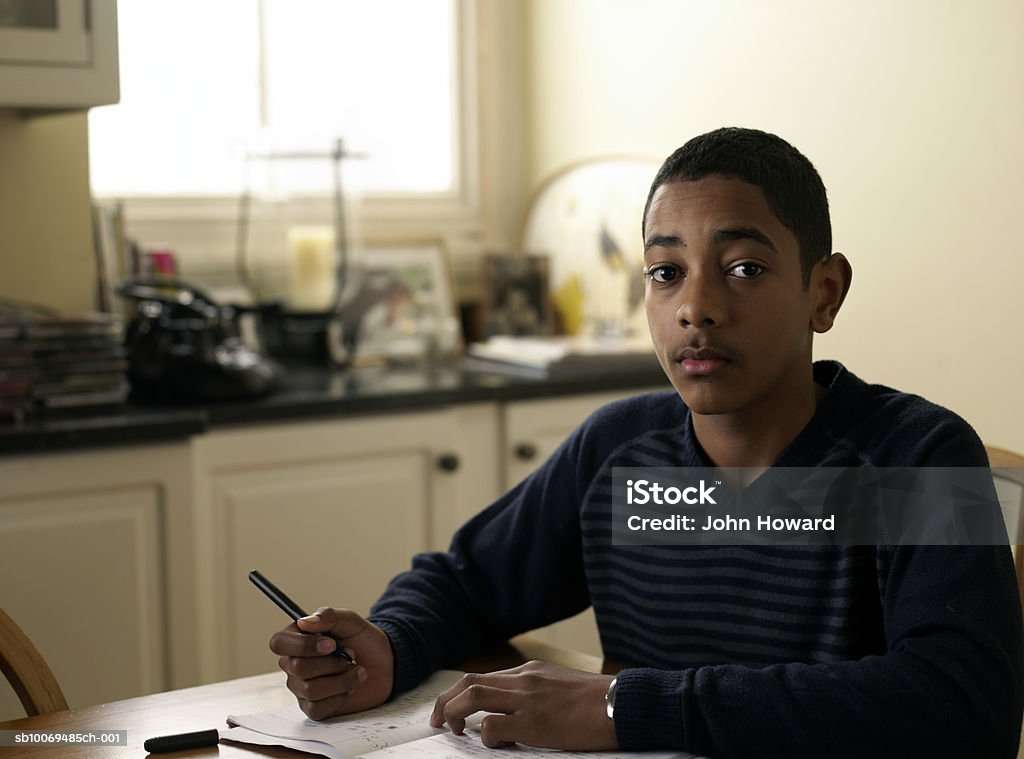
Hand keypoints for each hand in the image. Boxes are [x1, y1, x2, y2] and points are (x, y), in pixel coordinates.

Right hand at [269, 607, 393, 719]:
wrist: (385, 663)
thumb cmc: (363, 640)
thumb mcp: (350, 621)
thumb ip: (328, 616)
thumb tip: (304, 622)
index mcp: (297, 638)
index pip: (279, 643)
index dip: (303, 645)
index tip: (331, 644)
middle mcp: (293, 664)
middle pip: (299, 668)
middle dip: (332, 662)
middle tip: (350, 654)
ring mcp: (301, 688)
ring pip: (310, 689)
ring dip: (341, 679)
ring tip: (355, 670)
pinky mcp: (313, 707)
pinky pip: (317, 708)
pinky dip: (340, 696)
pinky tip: (350, 686)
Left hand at [429, 661, 617, 750]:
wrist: (620, 704)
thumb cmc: (597, 701)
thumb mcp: (559, 685)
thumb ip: (535, 691)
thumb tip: (512, 712)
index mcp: (529, 671)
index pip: (483, 677)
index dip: (461, 694)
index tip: (451, 709)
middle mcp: (523, 680)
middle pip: (469, 683)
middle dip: (445, 700)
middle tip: (437, 721)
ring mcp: (526, 700)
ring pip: (472, 697)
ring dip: (453, 713)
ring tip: (451, 730)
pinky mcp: (532, 723)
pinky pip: (492, 726)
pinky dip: (484, 736)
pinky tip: (494, 744)